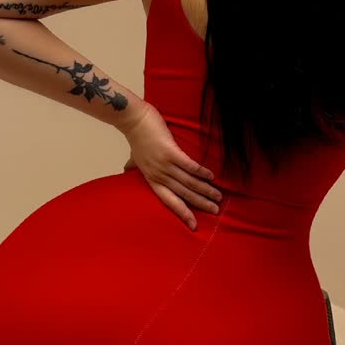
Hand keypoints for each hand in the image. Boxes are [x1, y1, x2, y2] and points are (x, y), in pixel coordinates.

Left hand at [122, 101, 220, 230]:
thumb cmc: (136, 138)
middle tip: (215, 211)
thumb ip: (133, 167)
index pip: (169, 201)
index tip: (194, 225)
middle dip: (200, 203)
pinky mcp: (170, 151)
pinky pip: (188, 165)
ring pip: (188, 181)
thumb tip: (126, 170)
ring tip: (218, 196)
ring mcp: (164, 164)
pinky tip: (211, 177)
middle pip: (183, 194)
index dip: (182, 213)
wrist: (133, 120)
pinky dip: (200, 172)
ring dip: (205, 189)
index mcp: (152, 179)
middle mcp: (159, 175)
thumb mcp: (135, 158)